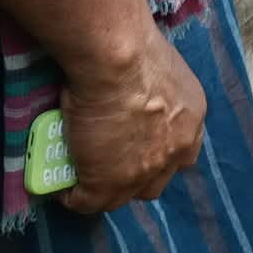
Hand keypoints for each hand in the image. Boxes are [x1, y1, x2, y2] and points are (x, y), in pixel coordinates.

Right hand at [57, 21, 206, 214]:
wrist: (117, 60)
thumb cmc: (136, 50)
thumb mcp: (163, 74)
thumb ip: (158, 97)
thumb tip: (137, 99)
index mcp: (191, 120)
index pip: (181, 154)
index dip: (159, 156)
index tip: (139, 150)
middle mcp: (175, 150)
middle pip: (156, 181)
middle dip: (135, 178)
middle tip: (112, 165)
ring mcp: (143, 172)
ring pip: (122, 197)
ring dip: (104, 191)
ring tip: (84, 178)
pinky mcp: (108, 184)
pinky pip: (86, 202)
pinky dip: (72, 197)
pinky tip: (61, 188)